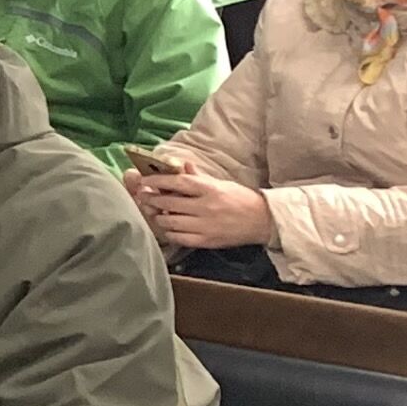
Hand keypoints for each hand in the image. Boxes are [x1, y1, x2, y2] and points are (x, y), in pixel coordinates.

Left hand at [130, 165, 270, 250]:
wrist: (263, 221)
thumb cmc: (240, 198)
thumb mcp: (221, 183)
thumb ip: (198, 176)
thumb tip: (180, 164)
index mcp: (210, 190)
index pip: (178, 182)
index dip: (157, 181)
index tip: (144, 180)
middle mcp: (207, 207)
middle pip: (169, 203)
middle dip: (151, 199)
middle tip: (143, 196)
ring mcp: (206, 226)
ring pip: (171, 222)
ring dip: (158, 217)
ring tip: (154, 212)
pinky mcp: (207, 241)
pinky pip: (179, 238)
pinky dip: (169, 233)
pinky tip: (168, 228)